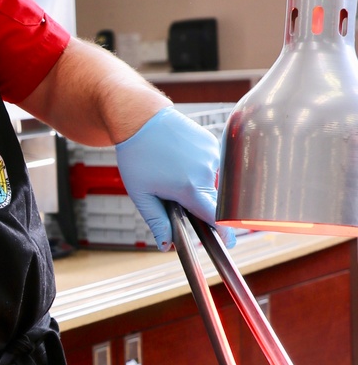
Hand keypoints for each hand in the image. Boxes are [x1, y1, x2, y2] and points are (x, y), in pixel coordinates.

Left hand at [115, 106, 235, 251]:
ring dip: (196, 185)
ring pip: (210, 182)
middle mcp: (206, 171)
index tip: (228, 242)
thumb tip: (167, 245)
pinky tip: (180, 160)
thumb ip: (157, 221)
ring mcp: (211, 155)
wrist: (141, 119)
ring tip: (171, 172)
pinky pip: (210, 165)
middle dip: (198, 205)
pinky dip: (198, 168)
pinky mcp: (212, 143)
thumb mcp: (141, 194)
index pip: (215, 217)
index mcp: (189, 187)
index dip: (224, 232)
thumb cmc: (138, 156)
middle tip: (174, 194)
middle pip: (211, 200)